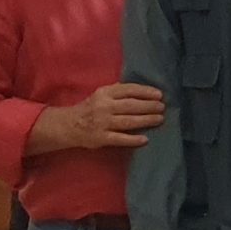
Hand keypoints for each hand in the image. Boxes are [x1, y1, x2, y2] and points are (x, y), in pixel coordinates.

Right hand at [32, 82, 166, 154]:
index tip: (159, 95)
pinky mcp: (101, 138)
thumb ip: (118, 91)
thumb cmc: (90, 108)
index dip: (146, 92)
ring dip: (146, 120)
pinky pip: (119, 139)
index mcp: (104, 93)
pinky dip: (133, 139)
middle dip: (149, 106)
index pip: (129, 90)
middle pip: (131, 105)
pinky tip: (145, 139)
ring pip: (128, 121)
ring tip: (159, 119)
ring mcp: (102, 123)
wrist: (68, 125)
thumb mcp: (101, 95)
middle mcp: (104, 106)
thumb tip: (143, 90)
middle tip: (162, 108)